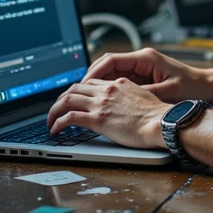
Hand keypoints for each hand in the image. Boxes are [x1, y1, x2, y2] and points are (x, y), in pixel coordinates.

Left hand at [46, 77, 167, 149]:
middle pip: (75, 88)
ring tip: (50, 120)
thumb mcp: (144, 99)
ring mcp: (101, 104)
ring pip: (67, 99)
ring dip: (54, 110)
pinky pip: (69, 117)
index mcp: (119, 84)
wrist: (162, 122)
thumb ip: (130, 98)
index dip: (79, 90)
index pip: (91, 82)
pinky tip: (54, 130)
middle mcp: (107, 90)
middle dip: (62, 98)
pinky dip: (57, 122)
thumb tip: (125, 107)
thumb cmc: (159, 116)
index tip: (74, 98)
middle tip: (57, 108)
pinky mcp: (97, 119)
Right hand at [82, 47, 209, 104]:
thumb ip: (144, 93)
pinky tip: (103, 101)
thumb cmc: (192, 87)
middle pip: (107, 65)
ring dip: (99, 85)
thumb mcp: (168, 92)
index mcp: (145, 58)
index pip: (110, 60)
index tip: (83, 84)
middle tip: (78, 93)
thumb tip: (123, 98)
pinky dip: (110, 90)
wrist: (208, 87)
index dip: (94, 72)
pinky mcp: (144, 78)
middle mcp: (141, 60)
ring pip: (112, 74)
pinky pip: (120, 81)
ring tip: (86, 98)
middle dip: (91, 79)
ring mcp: (141, 68)